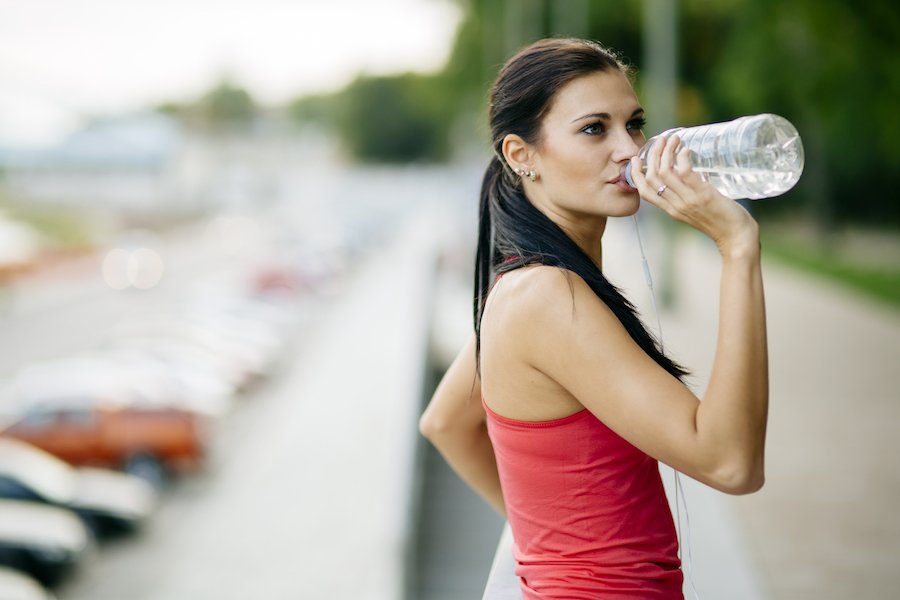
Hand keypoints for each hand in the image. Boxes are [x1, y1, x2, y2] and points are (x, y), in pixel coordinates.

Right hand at [630, 135, 759, 256]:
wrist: (736, 237)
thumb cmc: (721, 223)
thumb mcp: (696, 211)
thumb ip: (688, 197)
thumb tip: (688, 175)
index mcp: (671, 210)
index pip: (644, 191)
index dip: (636, 174)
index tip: (636, 159)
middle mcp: (675, 205)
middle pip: (653, 177)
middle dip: (653, 155)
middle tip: (661, 140)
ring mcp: (688, 200)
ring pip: (666, 172)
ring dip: (668, 151)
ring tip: (675, 139)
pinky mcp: (702, 195)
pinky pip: (685, 173)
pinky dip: (682, 158)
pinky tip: (686, 150)